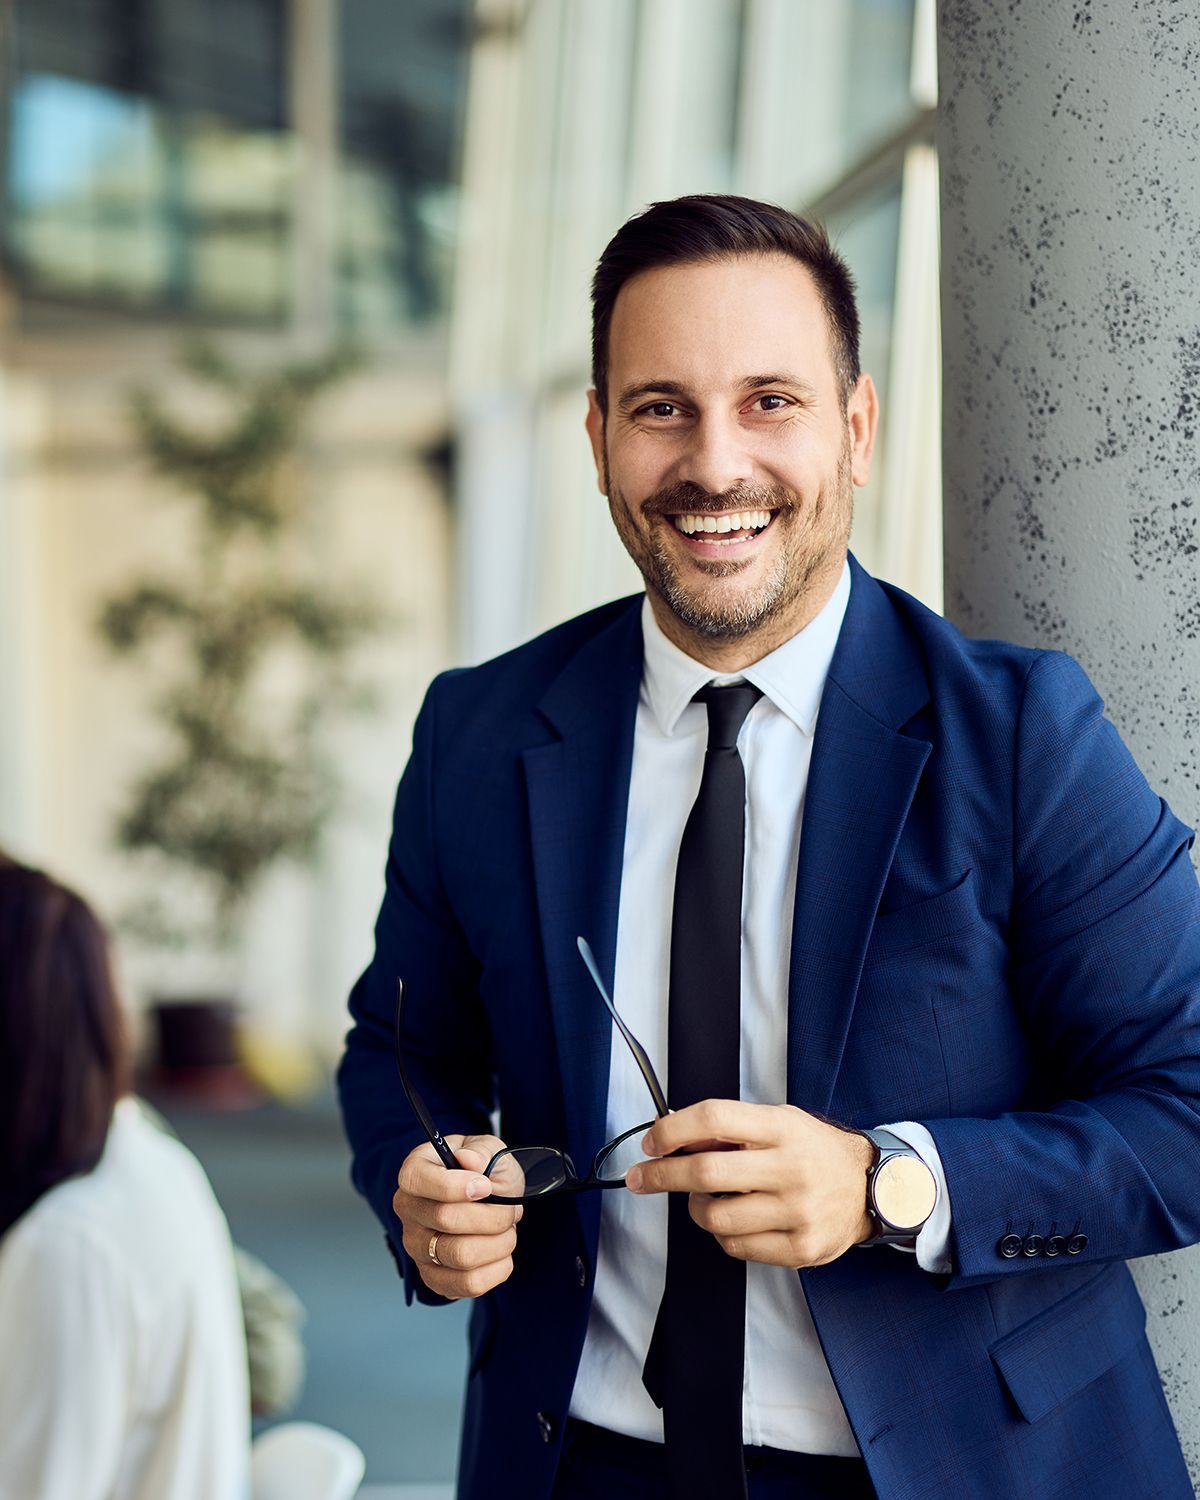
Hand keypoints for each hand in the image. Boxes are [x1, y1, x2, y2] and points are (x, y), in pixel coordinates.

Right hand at [393, 1134, 522, 1298]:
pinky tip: (502, 1251)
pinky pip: (468, 1284)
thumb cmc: (486, 1172)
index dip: (455, 1185)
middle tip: (510, 1209)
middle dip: (492, 1215)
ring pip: (461, 1255)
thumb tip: (470, 1160)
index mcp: (414, 1172)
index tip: (486, 1186)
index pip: (419, 1180)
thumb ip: (482, 1150)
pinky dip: (497, 1268)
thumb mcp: (490, 1150)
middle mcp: (408, 1211)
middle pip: (446, 1220)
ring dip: (499, 1242)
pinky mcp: (434, 1278)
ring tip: (508, 1230)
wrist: (491, 1201)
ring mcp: (417, 1248)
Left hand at [626, 1100, 873, 1267]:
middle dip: (662, 1175)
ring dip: (697, 1208)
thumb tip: (670, 1134)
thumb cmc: (813, 1150)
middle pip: (706, 1172)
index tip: (651, 1142)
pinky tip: (736, 1219)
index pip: (715, 1118)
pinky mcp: (801, 1249)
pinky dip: (724, 1233)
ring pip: (715, 1216)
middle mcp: (791, 1168)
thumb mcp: (778, 1122)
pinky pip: (736, 1246)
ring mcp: (797, 1212)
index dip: (673, 1130)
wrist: (870, 1187)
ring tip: (707, 1198)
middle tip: (641, 1177)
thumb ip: (729, 1128)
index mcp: (782, 1128)